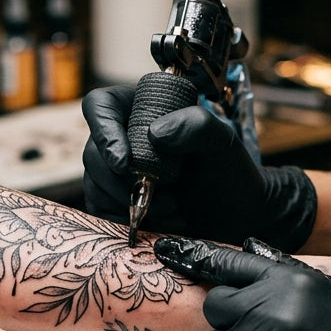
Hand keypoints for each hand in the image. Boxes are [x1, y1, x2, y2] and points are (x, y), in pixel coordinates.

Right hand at [81, 85, 316, 250]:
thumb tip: (154, 134)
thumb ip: (196, 124)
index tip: (126, 162)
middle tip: (165, 194)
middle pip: (92, 154)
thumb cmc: (230, 170)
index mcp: (140, 110)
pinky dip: (127, 223)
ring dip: (130, 204)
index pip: (100, 106)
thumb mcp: (222, 139)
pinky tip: (161, 224)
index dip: (103, 132)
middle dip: (124, 182)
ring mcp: (114, 173)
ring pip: (95, 186)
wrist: (237, 212)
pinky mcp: (115, 204)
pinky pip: (101, 214)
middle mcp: (121, 139)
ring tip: (172, 209)